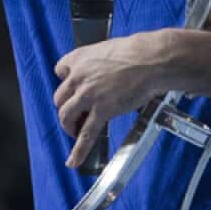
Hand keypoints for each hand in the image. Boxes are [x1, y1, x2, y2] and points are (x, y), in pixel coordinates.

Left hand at [53, 30, 173, 167]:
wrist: (151, 60)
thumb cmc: (137, 51)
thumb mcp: (108, 48)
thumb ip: (98, 61)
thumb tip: (103, 71)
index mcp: (80, 58)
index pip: (60, 70)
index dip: (67, 81)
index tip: (73, 87)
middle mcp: (79, 77)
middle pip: (60, 97)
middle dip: (67, 105)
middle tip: (77, 112)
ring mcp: (88, 95)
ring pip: (66, 115)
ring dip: (68, 124)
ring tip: (75, 130)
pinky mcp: (102, 111)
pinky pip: (86, 134)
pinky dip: (78, 150)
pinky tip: (73, 161)